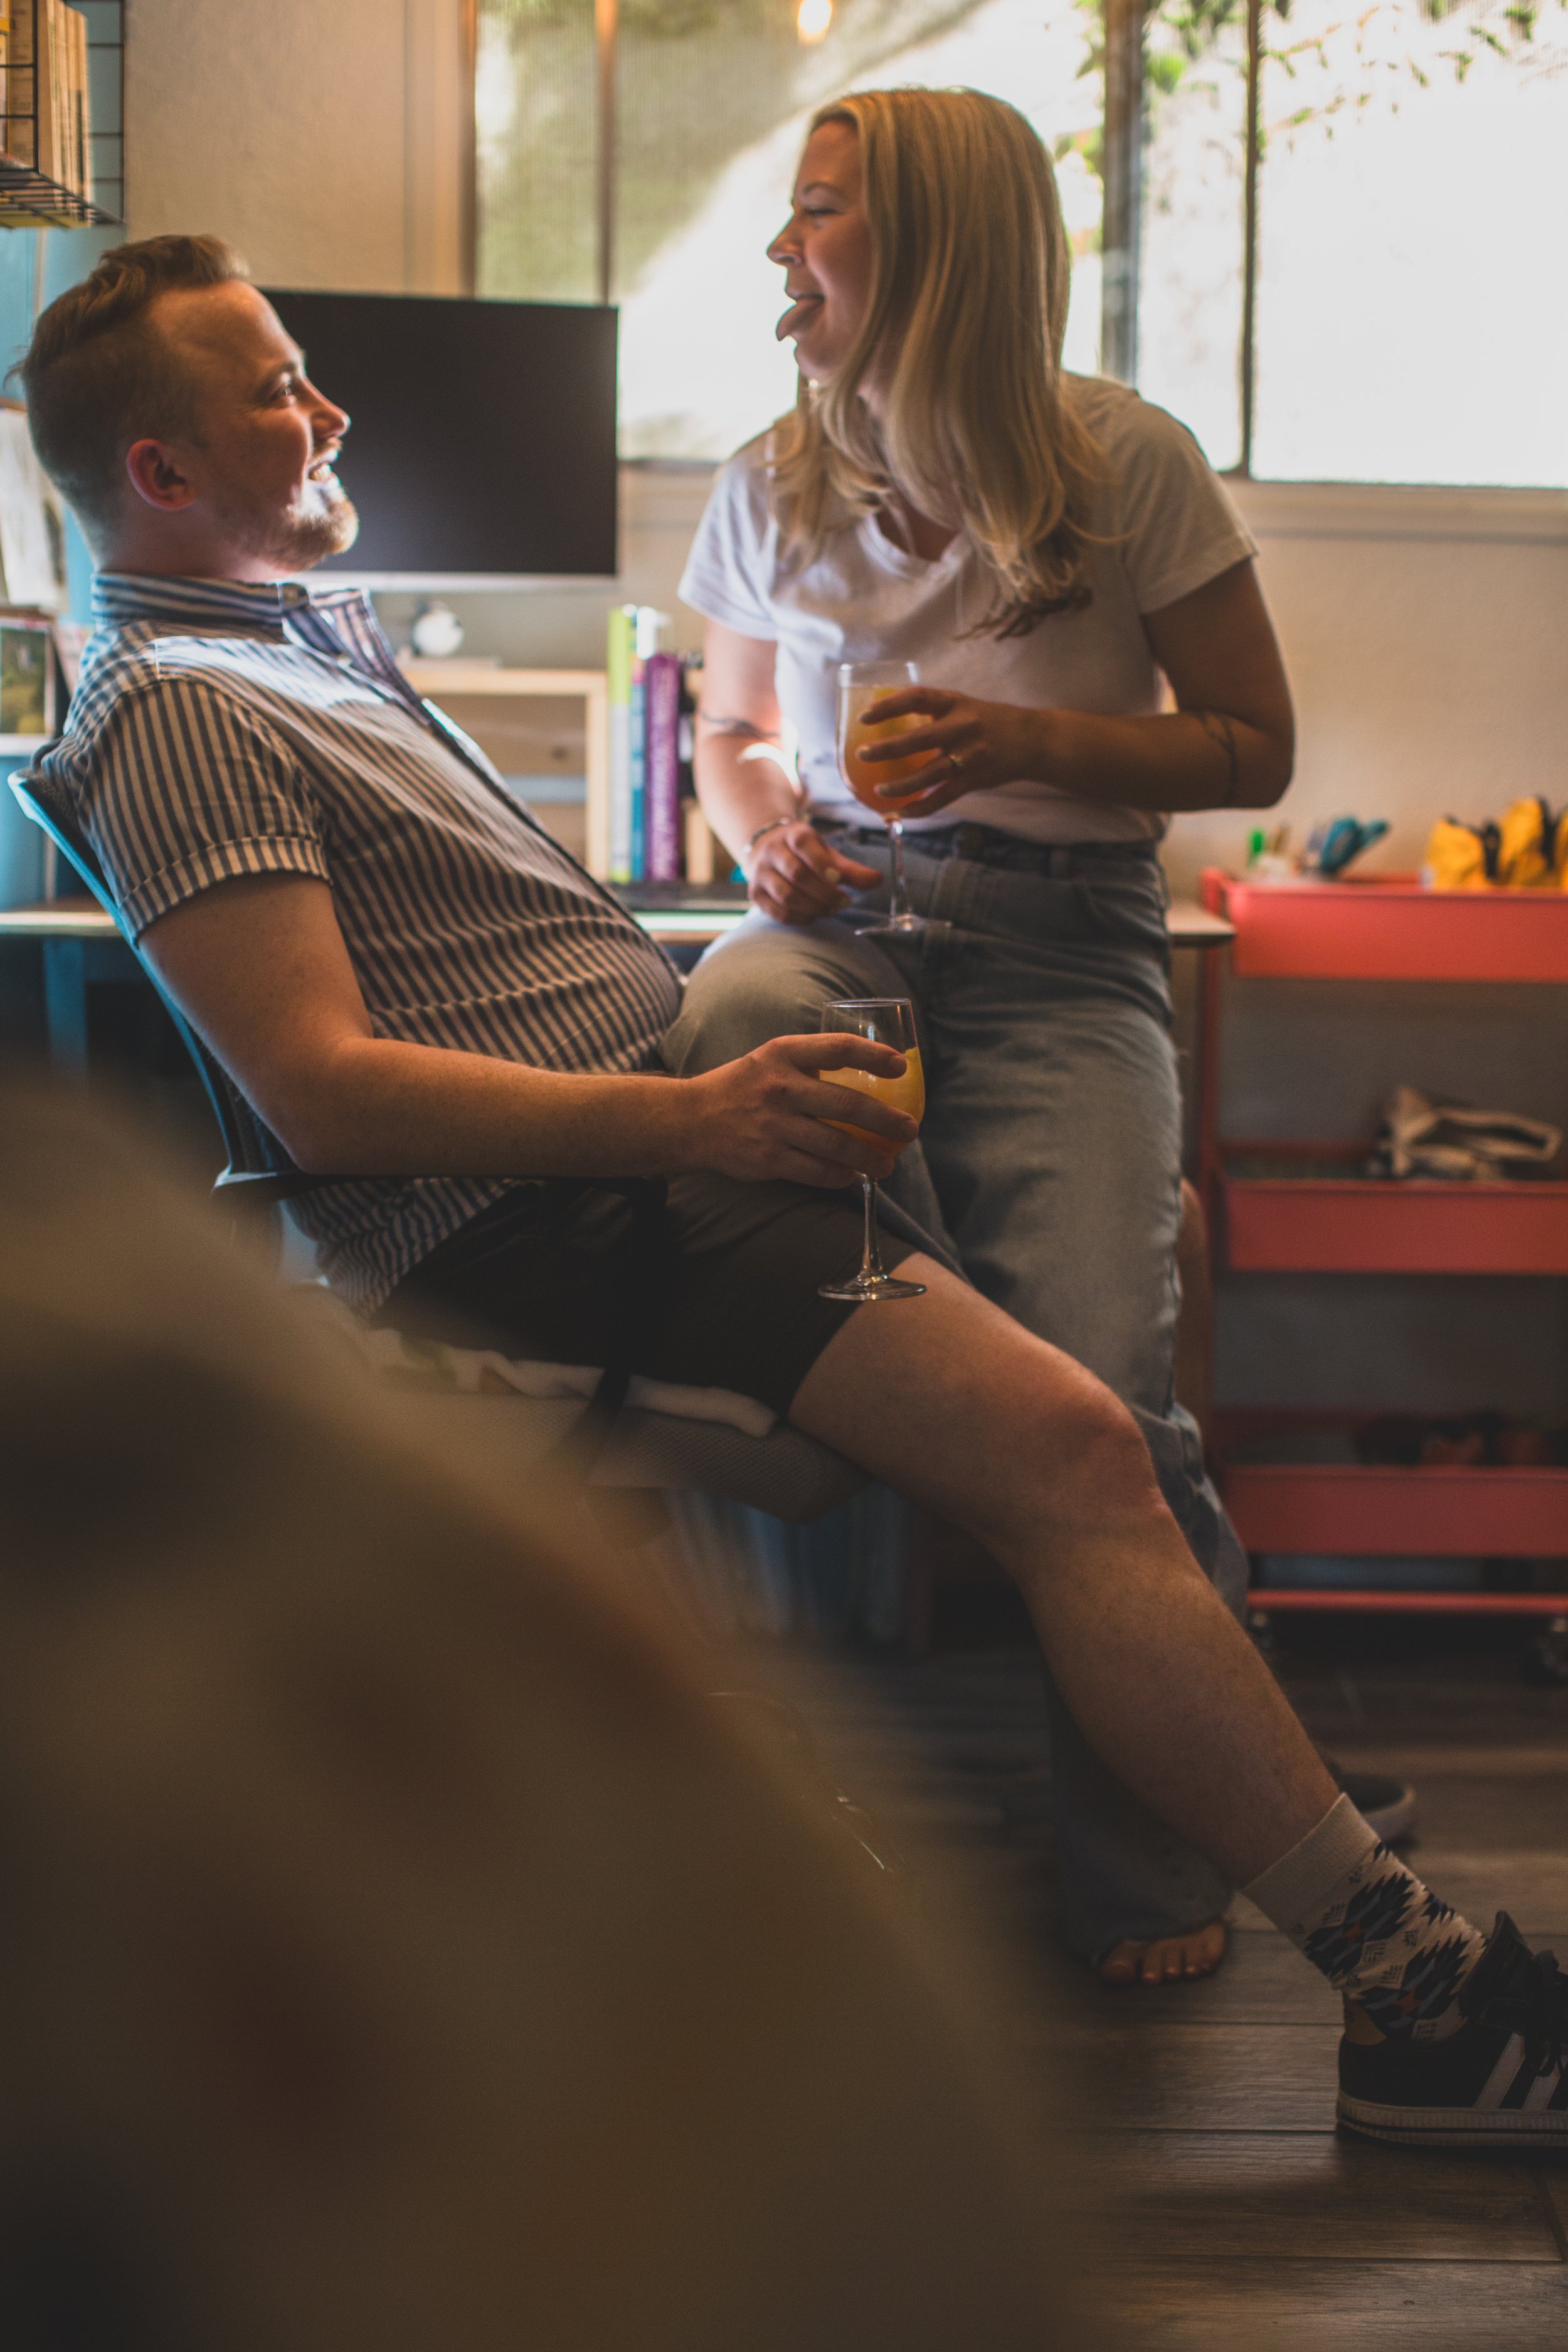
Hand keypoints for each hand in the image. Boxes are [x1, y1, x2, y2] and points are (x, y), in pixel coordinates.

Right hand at [683, 1035, 917, 1187]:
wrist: (690, 1120)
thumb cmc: (742, 1087)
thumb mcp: (770, 1059)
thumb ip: (810, 1063)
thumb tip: (866, 1074)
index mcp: (783, 1054)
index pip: (838, 1048)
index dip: (874, 1056)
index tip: (901, 1067)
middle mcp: (780, 1087)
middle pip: (848, 1104)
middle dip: (887, 1120)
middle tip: (910, 1130)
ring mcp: (774, 1125)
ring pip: (837, 1145)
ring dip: (870, 1158)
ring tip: (889, 1165)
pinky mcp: (768, 1159)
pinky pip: (816, 1171)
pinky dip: (840, 1177)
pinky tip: (852, 1177)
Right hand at [743, 819, 880, 925]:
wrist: (766, 849)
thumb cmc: (804, 853)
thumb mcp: (827, 853)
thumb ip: (850, 869)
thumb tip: (877, 881)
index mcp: (792, 834)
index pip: (804, 846)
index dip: (823, 865)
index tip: (841, 880)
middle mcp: (771, 851)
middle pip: (797, 875)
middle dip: (824, 893)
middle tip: (843, 902)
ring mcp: (760, 874)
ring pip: (786, 896)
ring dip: (813, 907)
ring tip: (830, 909)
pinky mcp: (755, 894)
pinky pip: (778, 912)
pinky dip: (800, 918)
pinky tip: (814, 915)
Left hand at [857, 689, 1046, 819]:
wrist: (1030, 739)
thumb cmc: (985, 721)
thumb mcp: (960, 705)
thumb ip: (930, 711)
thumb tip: (885, 718)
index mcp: (955, 702)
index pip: (917, 698)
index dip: (889, 706)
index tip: (864, 716)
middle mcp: (963, 727)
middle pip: (920, 739)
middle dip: (888, 748)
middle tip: (862, 755)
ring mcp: (970, 755)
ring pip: (930, 774)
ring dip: (901, 785)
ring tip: (878, 790)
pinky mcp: (975, 780)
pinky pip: (943, 798)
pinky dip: (921, 807)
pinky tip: (900, 812)